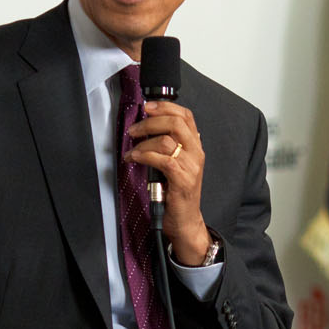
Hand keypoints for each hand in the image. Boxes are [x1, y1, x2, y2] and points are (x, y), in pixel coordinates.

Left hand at [124, 99, 212, 265]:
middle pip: (176, 123)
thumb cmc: (176, 194)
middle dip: (150, 122)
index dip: (165, 107)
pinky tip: (135, 159)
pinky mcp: (182, 180)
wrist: (185, 221)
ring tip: (132, 151)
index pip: (186, 116)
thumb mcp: (174, 164)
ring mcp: (191, 167)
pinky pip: (162, 160)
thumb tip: (145, 128)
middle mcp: (196, 154)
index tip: (147, 106)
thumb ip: (167, 146)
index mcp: (195, 147)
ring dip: (143, 144)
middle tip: (134, 130)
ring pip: (167, 141)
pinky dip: (144, 156)